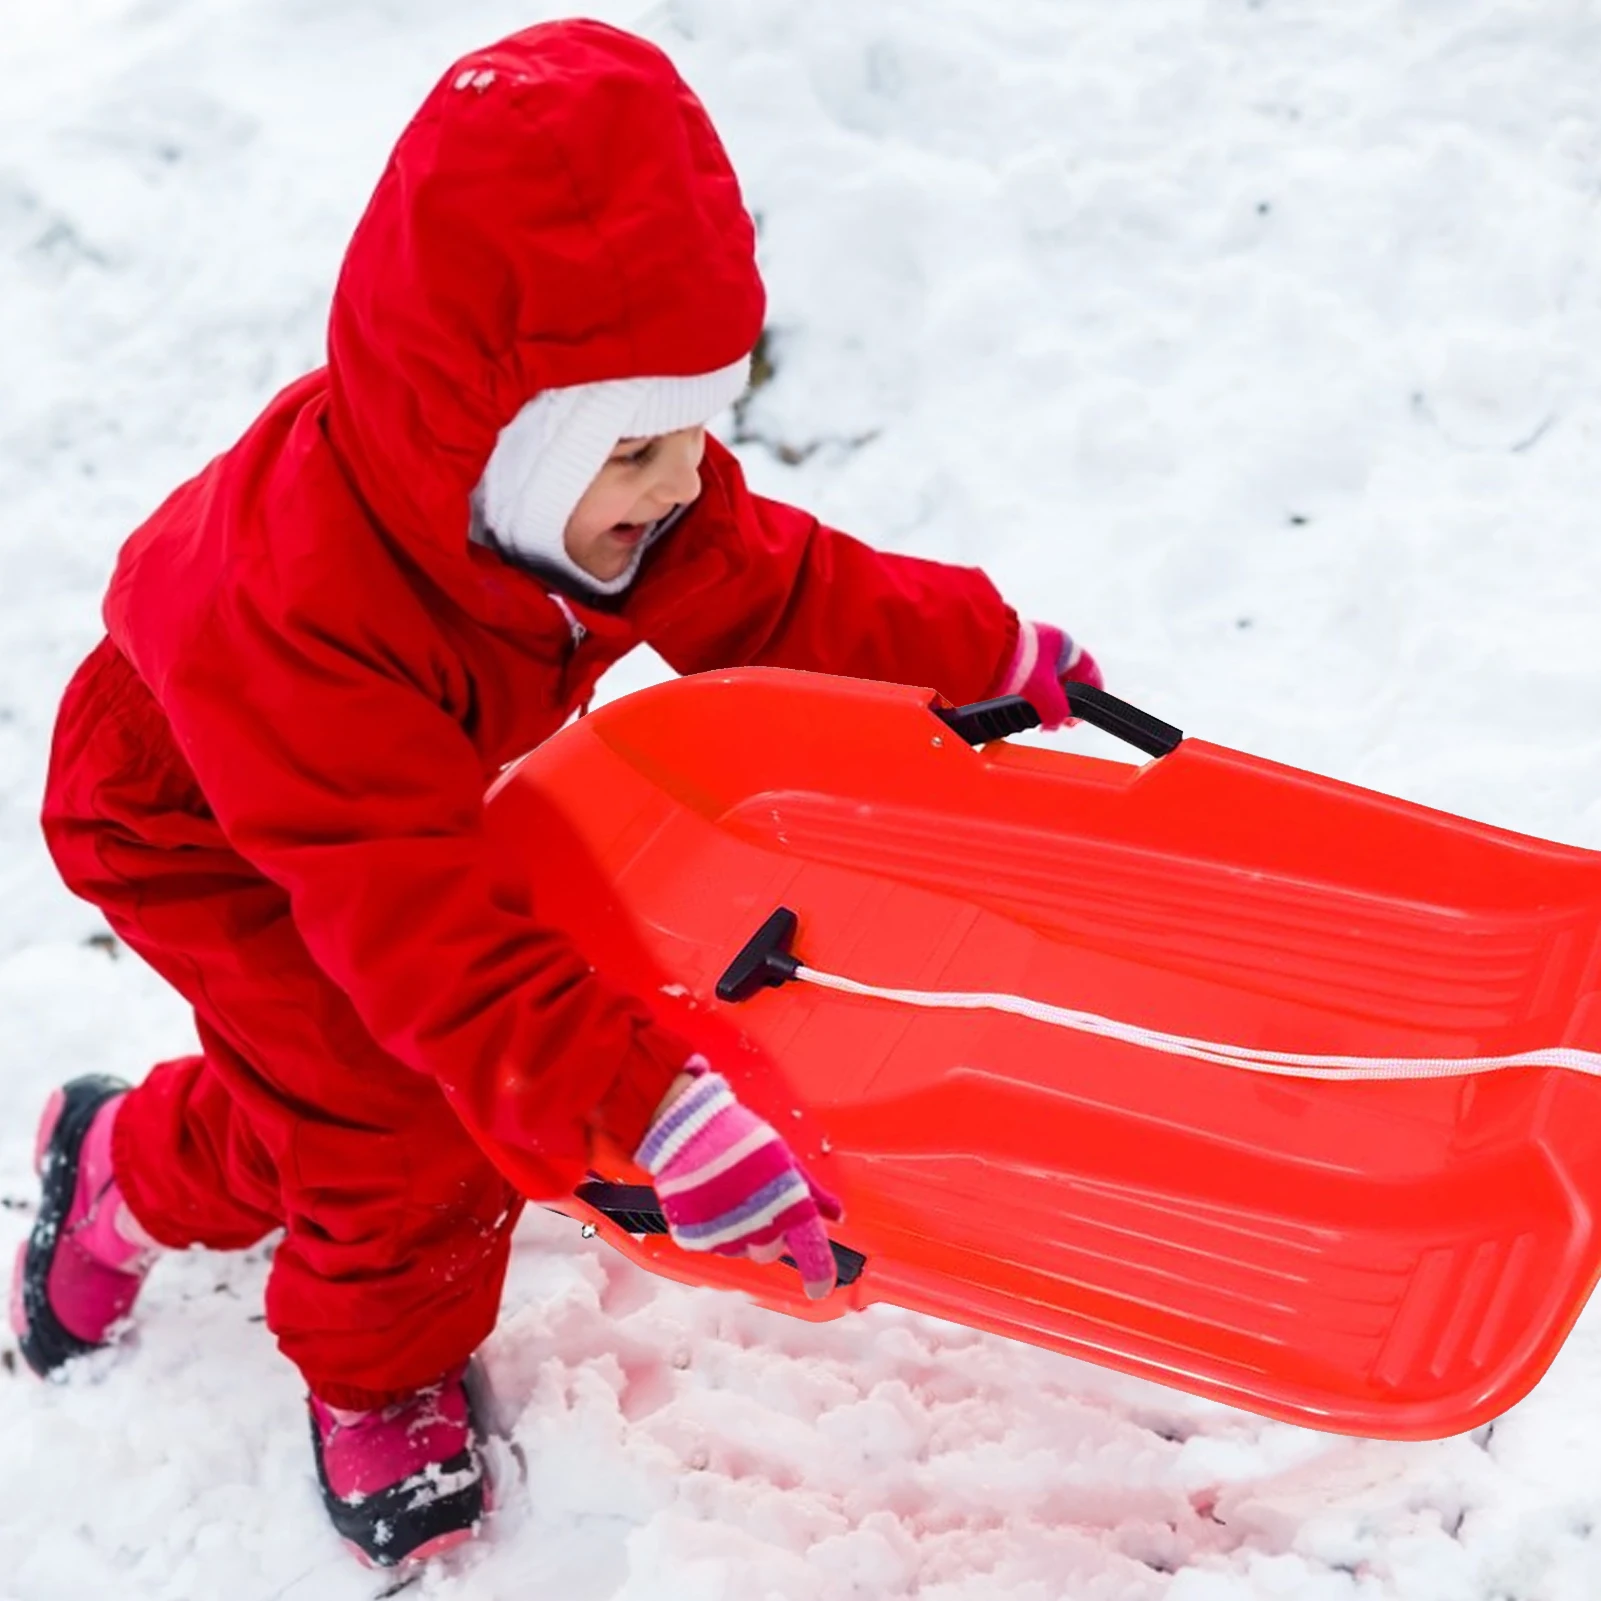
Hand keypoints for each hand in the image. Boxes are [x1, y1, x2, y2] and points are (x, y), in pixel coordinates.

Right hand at [635, 1060, 842, 1298]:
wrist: (687, 1131)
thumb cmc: (739, 1138)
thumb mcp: (785, 1158)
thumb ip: (812, 1192)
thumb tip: (836, 1214)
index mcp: (787, 1204)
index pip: (810, 1249)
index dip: (819, 1273)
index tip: (819, 1289)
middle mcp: (758, 1225)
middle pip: (770, 1251)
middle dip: (769, 1233)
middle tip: (757, 1202)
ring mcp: (725, 1235)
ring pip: (740, 1249)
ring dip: (740, 1231)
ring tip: (728, 1194)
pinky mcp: (695, 1238)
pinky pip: (711, 1245)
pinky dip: (712, 1229)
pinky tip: (709, 1201)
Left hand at [1000, 620, 1103, 730]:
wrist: (978, 652)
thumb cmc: (1016, 664)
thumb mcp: (1046, 694)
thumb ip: (1057, 711)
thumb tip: (1055, 723)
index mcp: (1065, 645)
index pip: (1088, 670)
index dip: (1091, 693)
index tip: (1084, 712)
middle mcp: (1048, 643)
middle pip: (1066, 676)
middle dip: (1066, 701)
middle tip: (1061, 720)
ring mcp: (1028, 650)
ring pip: (1045, 679)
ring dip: (1046, 699)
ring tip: (1040, 716)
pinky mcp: (1009, 658)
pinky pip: (1026, 679)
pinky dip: (1028, 694)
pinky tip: (1023, 705)